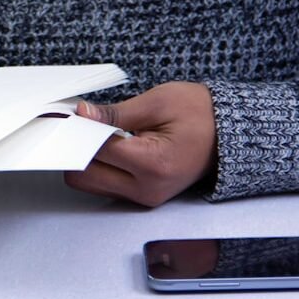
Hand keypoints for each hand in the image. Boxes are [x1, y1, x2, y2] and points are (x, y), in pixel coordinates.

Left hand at [64, 82, 217, 206]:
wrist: (230, 133)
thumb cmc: (202, 114)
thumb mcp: (159, 102)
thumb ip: (115, 112)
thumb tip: (83, 114)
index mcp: (153, 164)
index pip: (95, 151)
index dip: (77, 130)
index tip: (68, 115)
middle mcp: (147, 188)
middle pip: (83, 176)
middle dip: (76, 148)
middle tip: (79, 124)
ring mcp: (144, 197)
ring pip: (90, 184)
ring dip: (85, 159)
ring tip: (96, 133)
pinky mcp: (142, 197)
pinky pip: (104, 185)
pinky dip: (98, 166)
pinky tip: (106, 145)